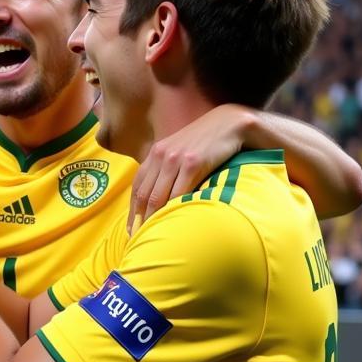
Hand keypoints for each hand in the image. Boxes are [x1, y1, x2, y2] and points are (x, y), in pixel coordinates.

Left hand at [129, 104, 248, 228]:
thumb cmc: (205, 142)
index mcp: (155, 154)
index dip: (132, 210)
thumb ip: (166, 169)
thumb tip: (157, 197)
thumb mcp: (179, 151)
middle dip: (140, 219)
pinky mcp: (193, 163)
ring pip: (158, 196)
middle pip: (144, 195)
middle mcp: (161, 156)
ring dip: (154, 219)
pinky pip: (179, 192)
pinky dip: (173, 210)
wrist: (229, 123)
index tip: (131, 229)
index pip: (137, 187)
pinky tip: (172, 223)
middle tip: (139, 239)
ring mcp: (176, 159)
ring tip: (154, 236)